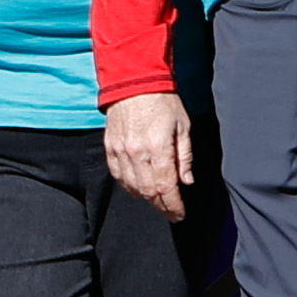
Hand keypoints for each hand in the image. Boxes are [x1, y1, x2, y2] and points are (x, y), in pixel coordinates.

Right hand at [104, 93, 193, 221]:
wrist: (135, 82)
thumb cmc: (164, 102)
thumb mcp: (184, 127)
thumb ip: (185, 157)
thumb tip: (187, 182)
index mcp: (158, 148)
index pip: (166, 187)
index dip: (173, 205)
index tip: (180, 214)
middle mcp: (136, 153)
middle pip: (148, 191)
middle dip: (161, 206)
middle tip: (171, 213)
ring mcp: (120, 152)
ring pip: (131, 187)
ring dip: (145, 198)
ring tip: (158, 202)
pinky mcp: (109, 148)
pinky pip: (118, 176)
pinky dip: (128, 186)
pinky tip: (138, 189)